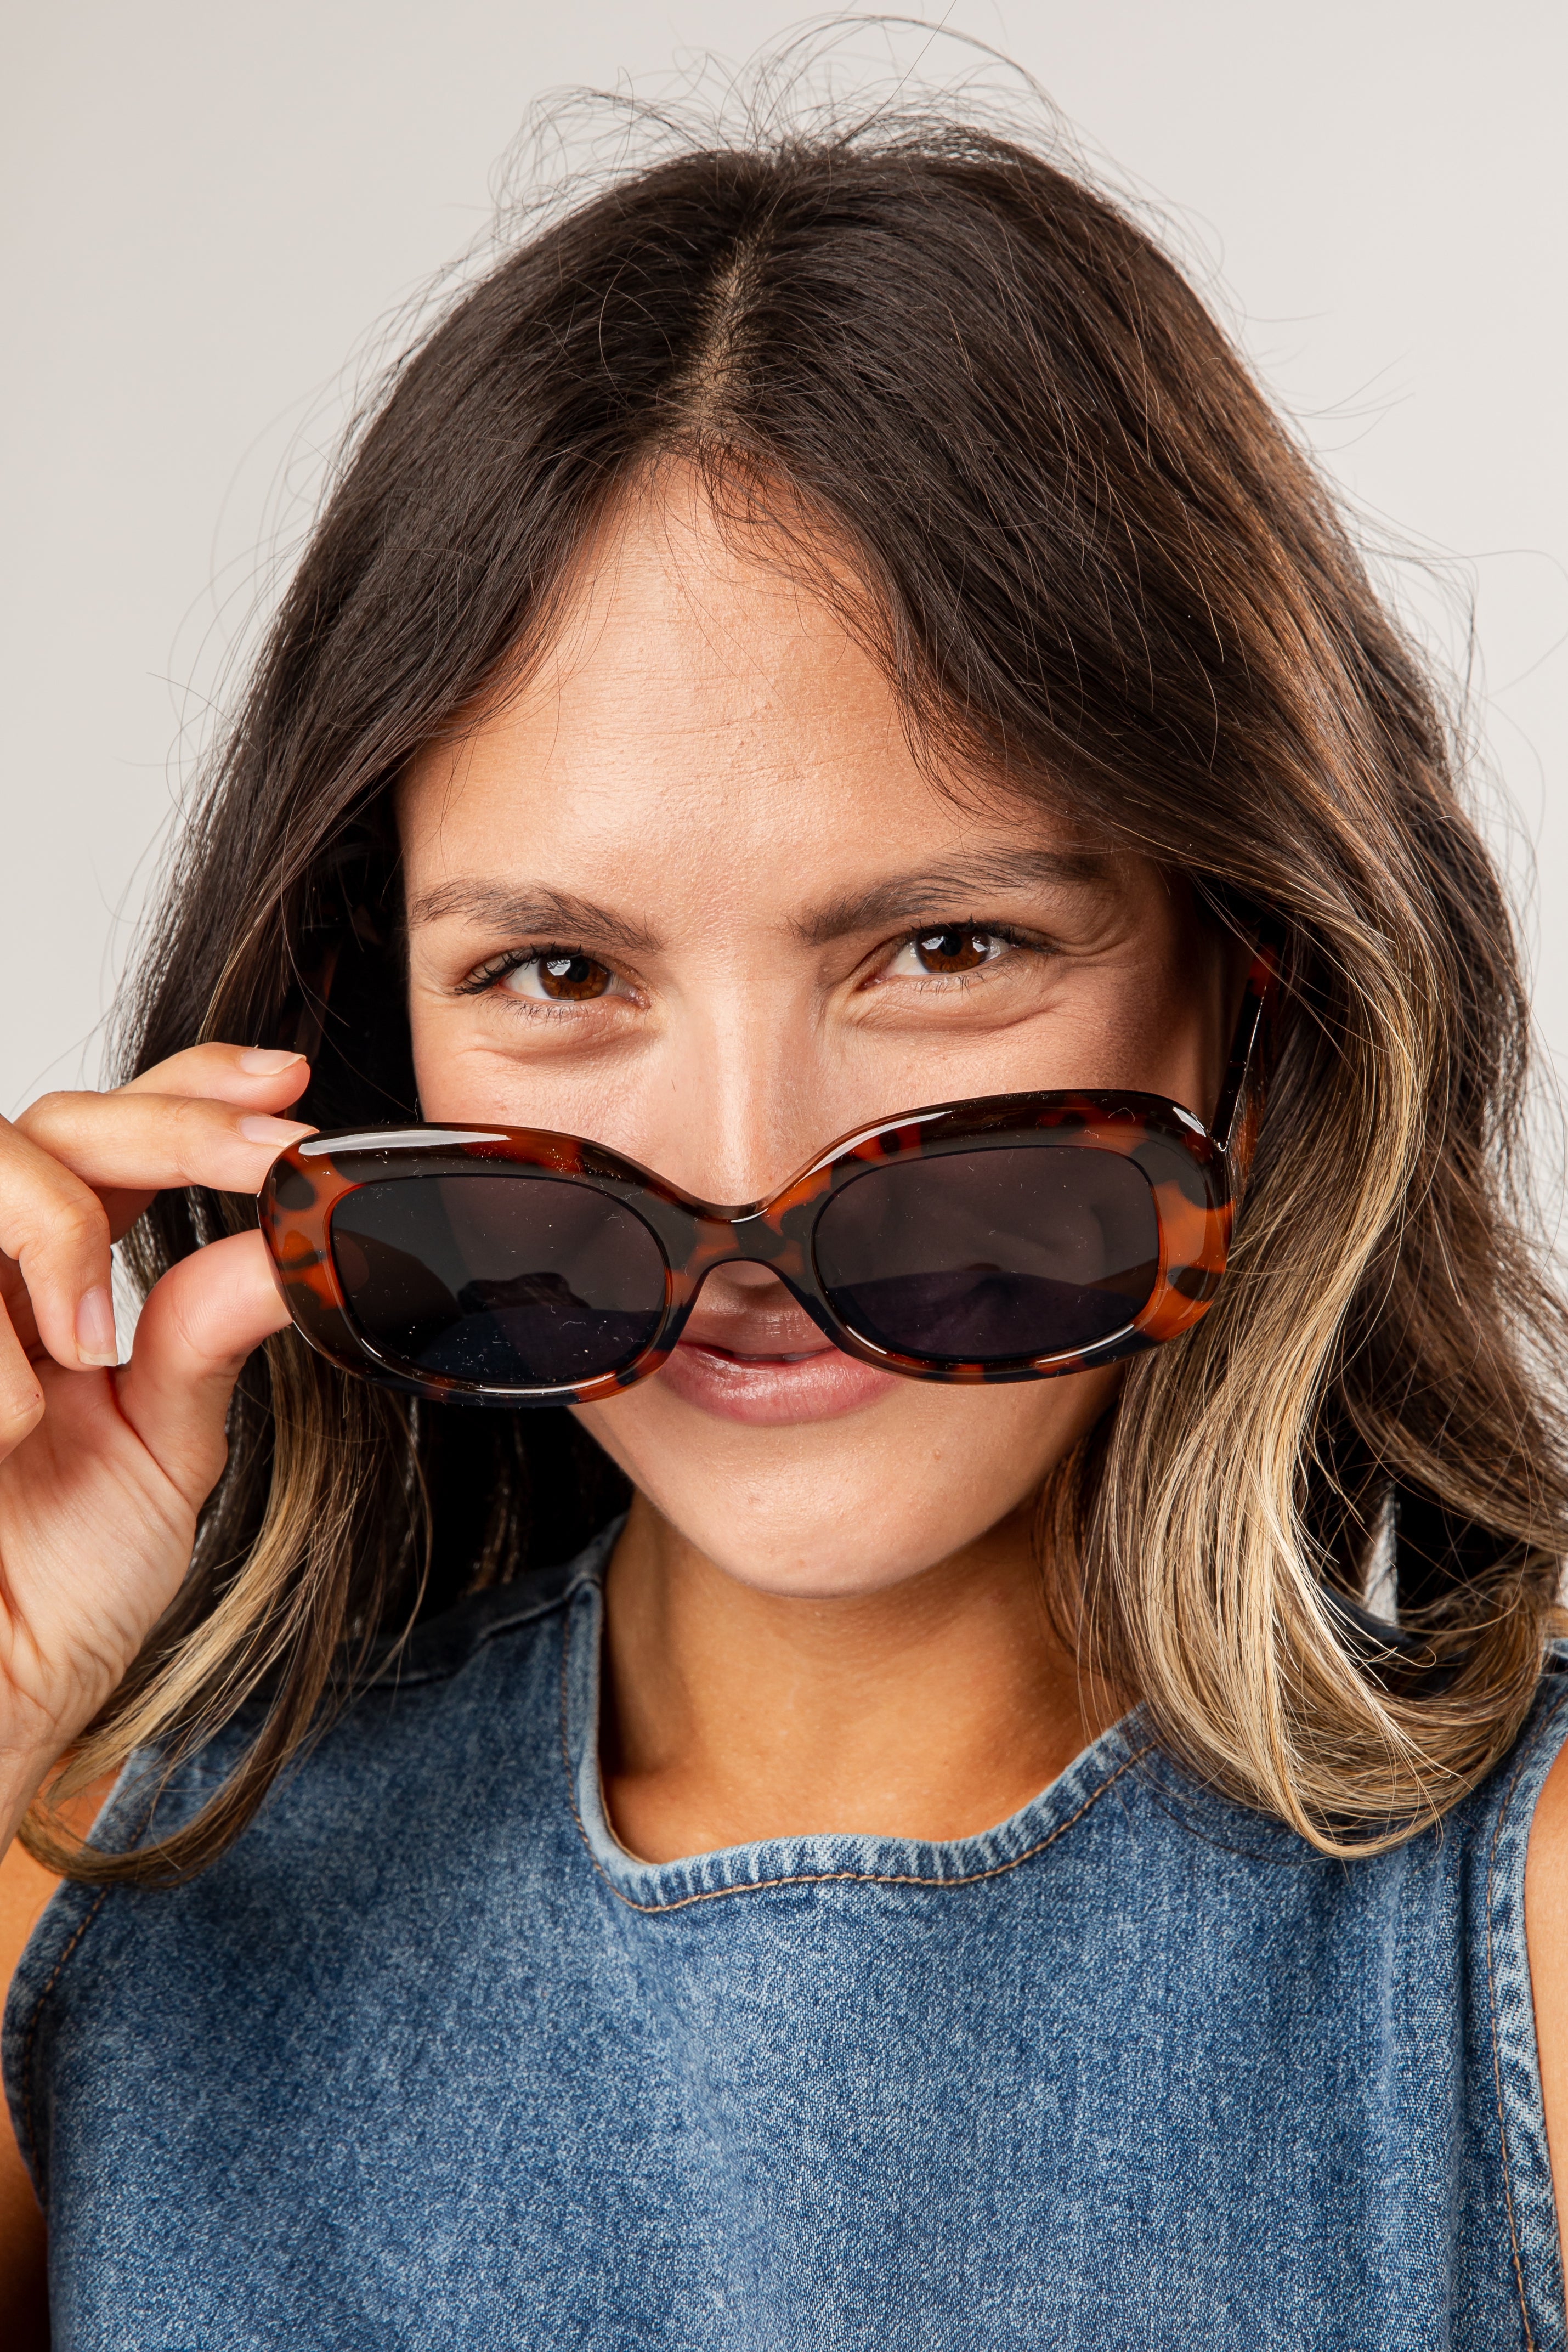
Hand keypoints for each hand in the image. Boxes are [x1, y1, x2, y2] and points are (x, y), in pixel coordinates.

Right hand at [0, 1047, 313, 1831]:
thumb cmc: (50, 1587)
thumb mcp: (161, 1447)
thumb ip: (209, 1332)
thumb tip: (298, 1238)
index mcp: (60, 1285)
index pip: (118, 1135)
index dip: (194, 1084)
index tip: (287, 1086)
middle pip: (51, 1123)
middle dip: (169, 1127)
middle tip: (263, 1162)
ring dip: (58, 1234)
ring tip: (85, 1351)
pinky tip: (8, 1433)